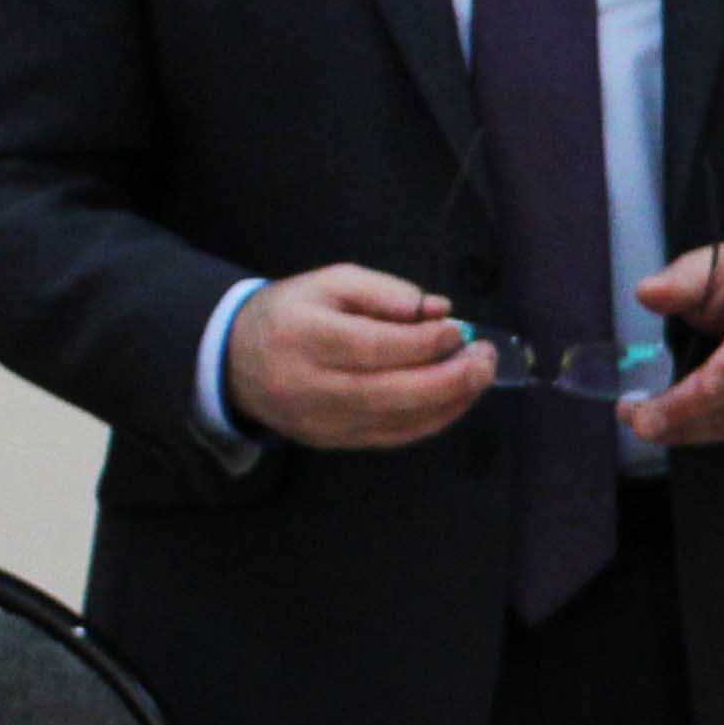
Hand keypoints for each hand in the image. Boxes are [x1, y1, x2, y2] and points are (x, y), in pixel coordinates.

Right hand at [225, 263, 493, 449]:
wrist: (237, 361)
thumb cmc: (291, 313)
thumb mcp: (328, 282)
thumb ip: (383, 290)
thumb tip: (436, 310)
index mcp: (303, 338)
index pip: (373, 347)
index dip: (423, 342)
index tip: (458, 329)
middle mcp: (311, 387)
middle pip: (391, 392)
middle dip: (450, 378)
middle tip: (486, 359)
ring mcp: (323, 422)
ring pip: (398, 421)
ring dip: (450, 401)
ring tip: (480, 375)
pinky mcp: (335, 442)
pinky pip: (394, 437)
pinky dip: (433, 420)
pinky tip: (458, 398)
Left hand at [629, 238, 723, 446]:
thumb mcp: (713, 262)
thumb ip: (680, 280)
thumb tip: (645, 294)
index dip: (700, 389)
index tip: (652, 409)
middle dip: (678, 415)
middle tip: (632, 419)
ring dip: (686, 428)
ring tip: (643, 419)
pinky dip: (705, 429)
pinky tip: (674, 424)